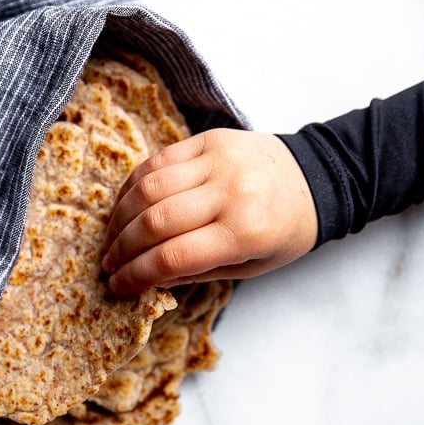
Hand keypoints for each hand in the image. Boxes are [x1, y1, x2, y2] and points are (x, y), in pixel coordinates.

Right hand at [100, 129, 317, 294]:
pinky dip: (133, 186)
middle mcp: (230, 192)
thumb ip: (197, 271)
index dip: (137, 274)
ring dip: (120, 218)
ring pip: (149, 188)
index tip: (117, 285)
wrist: (315, 177)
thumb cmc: (283, 230)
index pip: (174, 256)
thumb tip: (144, 278)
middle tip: (108, 265)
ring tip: (112, 239)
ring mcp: (218, 160)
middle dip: (123, 249)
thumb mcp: (250, 266)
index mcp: (246, 232)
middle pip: (155, 222)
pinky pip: (157, 161)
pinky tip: (125, 207)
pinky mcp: (209, 139)